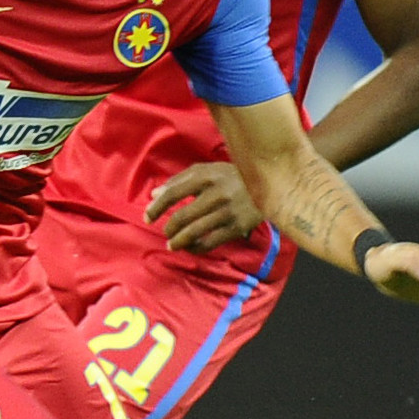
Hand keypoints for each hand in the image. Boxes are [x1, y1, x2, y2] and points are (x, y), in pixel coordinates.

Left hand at [146, 161, 263, 252]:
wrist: (270, 185)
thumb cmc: (231, 176)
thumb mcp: (208, 170)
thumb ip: (180, 180)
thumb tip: (154, 195)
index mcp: (206, 176)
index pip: (173, 193)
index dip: (157, 207)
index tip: (147, 217)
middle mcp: (216, 194)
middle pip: (182, 217)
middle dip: (169, 228)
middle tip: (165, 232)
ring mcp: (228, 211)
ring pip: (194, 232)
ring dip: (178, 241)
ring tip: (172, 244)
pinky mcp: (237, 227)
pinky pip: (210, 243)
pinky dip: (196, 248)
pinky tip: (190, 247)